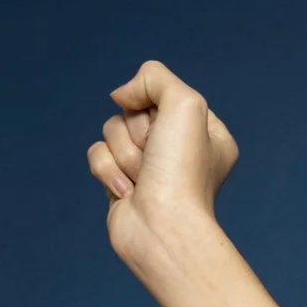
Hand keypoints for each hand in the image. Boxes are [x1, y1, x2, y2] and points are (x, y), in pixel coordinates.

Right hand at [86, 60, 239, 266]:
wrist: (163, 229)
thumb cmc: (182, 171)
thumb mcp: (184, 103)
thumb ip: (154, 77)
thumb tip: (122, 95)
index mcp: (208, 132)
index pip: (163, 93)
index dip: (156, 105)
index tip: (168, 128)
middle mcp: (182, 149)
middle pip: (133, 110)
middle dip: (137, 131)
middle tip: (156, 157)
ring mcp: (152, 168)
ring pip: (112, 129)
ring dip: (124, 152)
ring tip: (144, 178)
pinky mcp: (123, 182)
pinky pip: (97, 154)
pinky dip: (107, 170)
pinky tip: (129, 193)